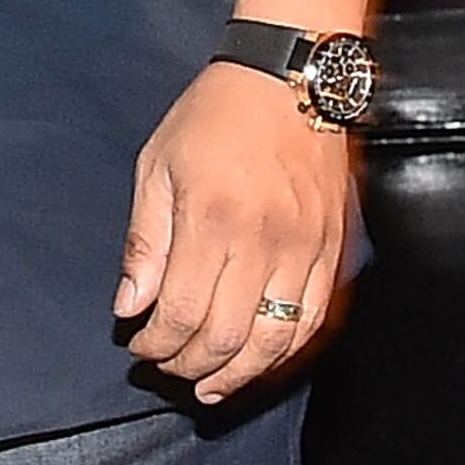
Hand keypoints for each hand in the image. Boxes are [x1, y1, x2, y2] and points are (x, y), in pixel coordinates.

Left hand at [120, 62, 357, 408]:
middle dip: (189, 366)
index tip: (140, 346)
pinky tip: (260, 361)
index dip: (156, 344)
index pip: (181, 312)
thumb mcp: (158, 165)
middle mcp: (264, 242)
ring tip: (211, 386)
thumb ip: (144, 242)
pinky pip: (313, 320)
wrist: (292, 78)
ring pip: (275, 341)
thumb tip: (130, 306)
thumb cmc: (217, 115)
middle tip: (168, 367)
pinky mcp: (334, 250)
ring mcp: (306, 250)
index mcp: (212, 219)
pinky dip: (284, 351)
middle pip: (226, 338)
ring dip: (239, 375)